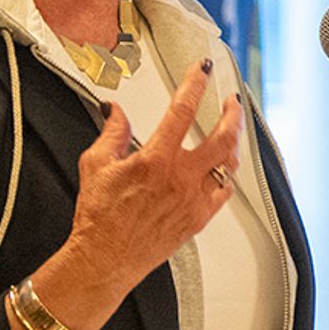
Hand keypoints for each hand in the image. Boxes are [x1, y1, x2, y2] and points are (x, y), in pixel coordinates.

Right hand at [59, 63, 243, 309]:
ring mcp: (193, 200)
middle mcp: (180, 178)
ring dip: (232, 144)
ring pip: (228, 165)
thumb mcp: (95, 164)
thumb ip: (112, 132)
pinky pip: (223, 193)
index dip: (195, 83)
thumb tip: (115, 111)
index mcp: (156, 159)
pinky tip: (222, 171)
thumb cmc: (99, 218)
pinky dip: (225, 178)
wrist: (105, 259)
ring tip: (230, 132)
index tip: (203, 70)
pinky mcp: (198, 219)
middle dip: (232, 114)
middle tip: (232, 102)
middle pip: (222, 137)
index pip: (183, 110)